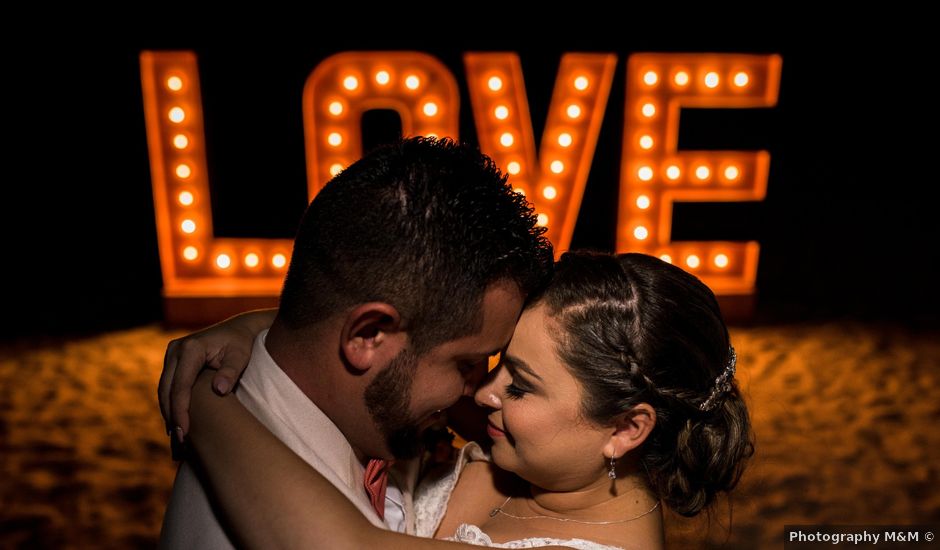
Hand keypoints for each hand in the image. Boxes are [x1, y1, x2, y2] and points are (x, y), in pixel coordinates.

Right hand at [158, 309, 275, 439]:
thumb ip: (230, 372)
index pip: (180, 386)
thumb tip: (219, 390)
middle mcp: (175, 350)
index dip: (180, 411)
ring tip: (177, 439)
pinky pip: (168, 387)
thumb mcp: (241, 356)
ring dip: (168, 414)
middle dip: (172, 417)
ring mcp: (171, 355)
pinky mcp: (173, 362)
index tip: (185, 432)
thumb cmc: (242, 344)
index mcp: (191, 348)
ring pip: (164, 390)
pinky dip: (171, 405)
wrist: (238, 329)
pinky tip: (175, 424)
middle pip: (167, 390)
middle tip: (180, 442)